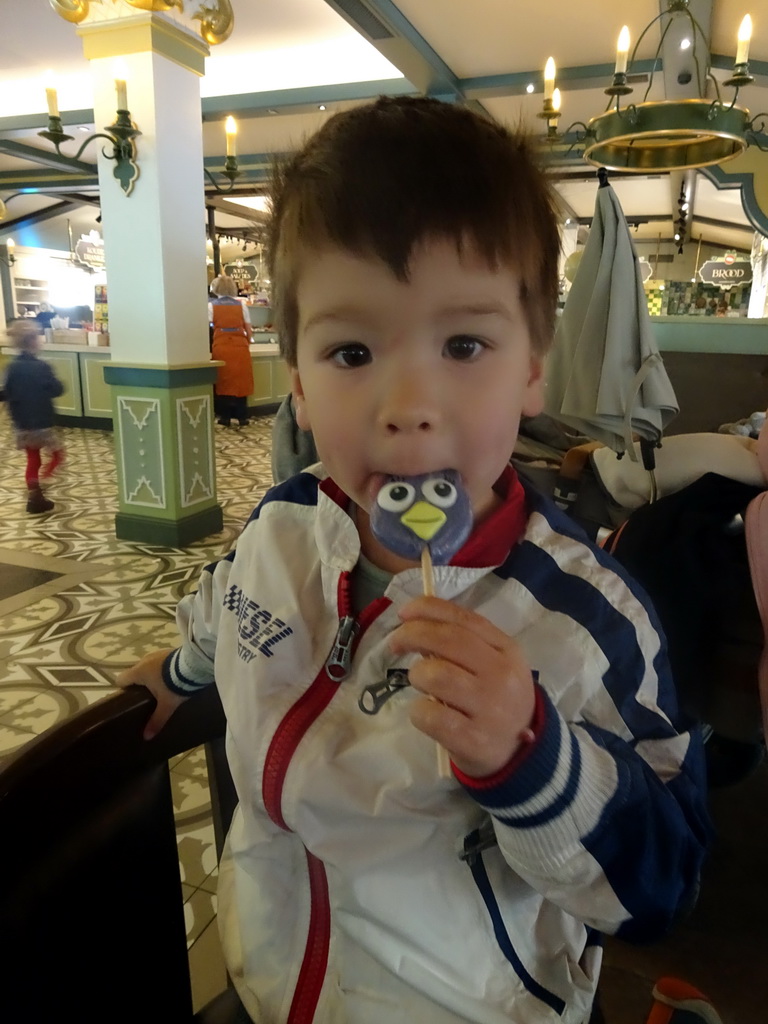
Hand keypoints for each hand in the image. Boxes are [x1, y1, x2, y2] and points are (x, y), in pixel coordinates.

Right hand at [116, 648, 187, 739]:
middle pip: (135, 672)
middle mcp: (144, 660)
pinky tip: (171, 676)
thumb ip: (156, 720)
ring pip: (148, 665)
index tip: (129, 699)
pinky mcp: (169, 650)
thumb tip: (146, 737)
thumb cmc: (175, 684)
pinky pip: (160, 661)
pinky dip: (162, 668)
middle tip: (146, 697)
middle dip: (139, 683)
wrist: (195, 664)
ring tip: (160, 687)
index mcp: (139, 672)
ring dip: (151, 675)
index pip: (121, 679)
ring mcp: (157, 653)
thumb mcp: (167, 705)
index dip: (123, 689)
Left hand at [389, 597, 534, 777]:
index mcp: (507, 650)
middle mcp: (501, 675)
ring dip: (417, 676)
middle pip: (447, 641)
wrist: (519, 754)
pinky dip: (418, 711)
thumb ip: (465, 642)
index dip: (429, 609)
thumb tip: (416, 623)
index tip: (404, 611)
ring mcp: (489, 709)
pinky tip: (426, 714)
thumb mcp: (494, 665)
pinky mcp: (473, 739)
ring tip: (421, 684)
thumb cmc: (497, 701)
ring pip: (435, 676)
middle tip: (395, 644)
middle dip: (412, 635)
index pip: (464, 619)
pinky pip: (429, 715)